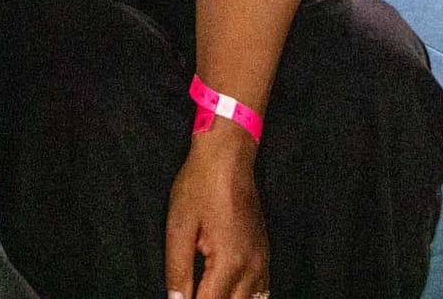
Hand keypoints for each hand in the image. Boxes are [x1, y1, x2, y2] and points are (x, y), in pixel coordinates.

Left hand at [165, 131, 268, 298]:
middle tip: (188, 295)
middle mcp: (253, 268)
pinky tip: (225, 292)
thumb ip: (178, 270)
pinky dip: (244, 297)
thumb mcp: (179, 227)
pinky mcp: (265, 255)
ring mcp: (263, 262)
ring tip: (205, 292)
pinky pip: (260, 290)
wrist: (228, 157)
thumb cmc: (200, 186)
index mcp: (230, 262)